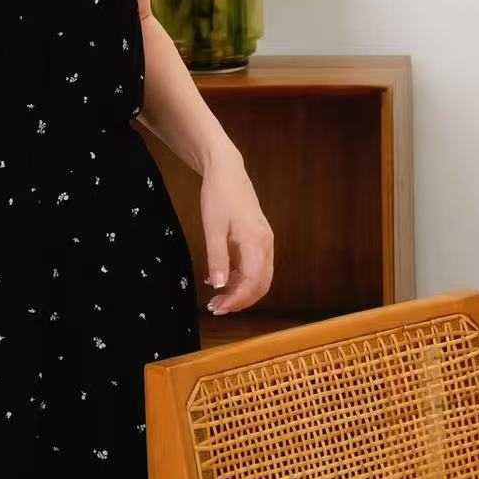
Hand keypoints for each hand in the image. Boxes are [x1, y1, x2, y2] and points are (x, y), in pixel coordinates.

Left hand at [199, 149, 273, 315]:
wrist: (227, 170)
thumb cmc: (218, 196)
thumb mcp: (212, 228)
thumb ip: (217, 258)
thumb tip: (218, 286)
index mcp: (256, 241)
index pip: (252, 282)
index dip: (236, 300)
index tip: (217, 308)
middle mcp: (266, 244)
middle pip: (261, 284)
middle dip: (240, 300)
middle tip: (216, 308)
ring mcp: (265, 241)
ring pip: (260, 277)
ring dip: (241, 291)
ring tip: (217, 298)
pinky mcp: (259, 239)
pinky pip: (255, 266)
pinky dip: (241, 278)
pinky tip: (221, 279)